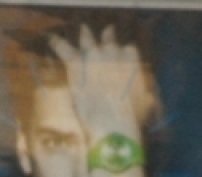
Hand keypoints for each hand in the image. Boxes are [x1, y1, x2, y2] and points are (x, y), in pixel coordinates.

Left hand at [50, 25, 154, 142]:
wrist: (113, 122)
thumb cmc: (134, 116)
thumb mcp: (148, 102)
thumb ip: (147, 91)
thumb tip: (149, 94)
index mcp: (132, 59)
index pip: (129, 49)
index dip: (125, 54)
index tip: (124, 58)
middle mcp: (113, 52)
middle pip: (108, 39)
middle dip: (107, 37)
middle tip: (106, 33)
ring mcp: (93, 56)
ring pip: (87, 39)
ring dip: (85, 34)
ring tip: (82, 29)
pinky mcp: (76, 64)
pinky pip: (65, 49)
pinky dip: (58, 44)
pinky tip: (52, 40)